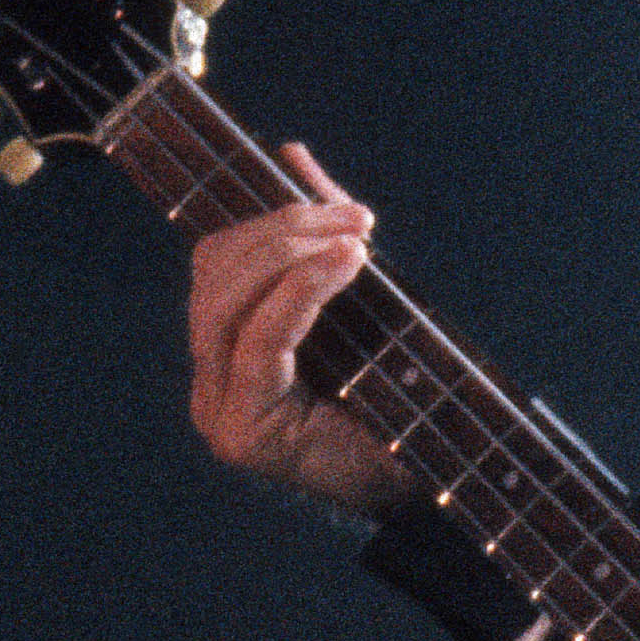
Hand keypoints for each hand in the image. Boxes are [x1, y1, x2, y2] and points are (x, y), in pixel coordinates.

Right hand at [187, 143, 413, 515]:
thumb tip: (292, 153)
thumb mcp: (361, 305)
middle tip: (355, 219)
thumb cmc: (396, 402)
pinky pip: (259, 342)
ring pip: (224, 302)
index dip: (271, 222)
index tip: (344, 207)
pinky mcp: (242, 431)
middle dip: (283, 232)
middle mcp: (210, 378)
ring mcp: (218, 407)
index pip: (218, 264)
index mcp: (227, 349)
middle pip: (214, 275)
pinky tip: (343, 267)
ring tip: (354, 240)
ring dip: (291, 255)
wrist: (429, 488)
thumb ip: (321, 234)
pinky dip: (299, 294)